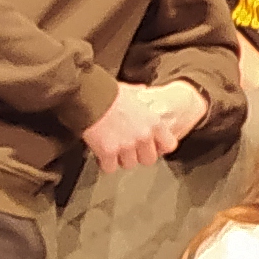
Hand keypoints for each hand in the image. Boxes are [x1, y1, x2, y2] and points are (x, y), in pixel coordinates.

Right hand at [81, 77, 203, 171]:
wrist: (89, 96)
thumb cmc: (109, 92)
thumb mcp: (131, 91)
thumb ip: (140, 95)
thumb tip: (142, 91)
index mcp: (154, 122)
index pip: (169, 145)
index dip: (159, 147)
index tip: (153, 147)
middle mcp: (143, 136)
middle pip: (149, 159)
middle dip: (139, 156)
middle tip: (129, 149)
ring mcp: (126, 145)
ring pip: (129, 164)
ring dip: (121, 159)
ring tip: (113, 149)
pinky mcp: (108, 152)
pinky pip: (110, 167)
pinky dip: (105, 163)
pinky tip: (102, 154)